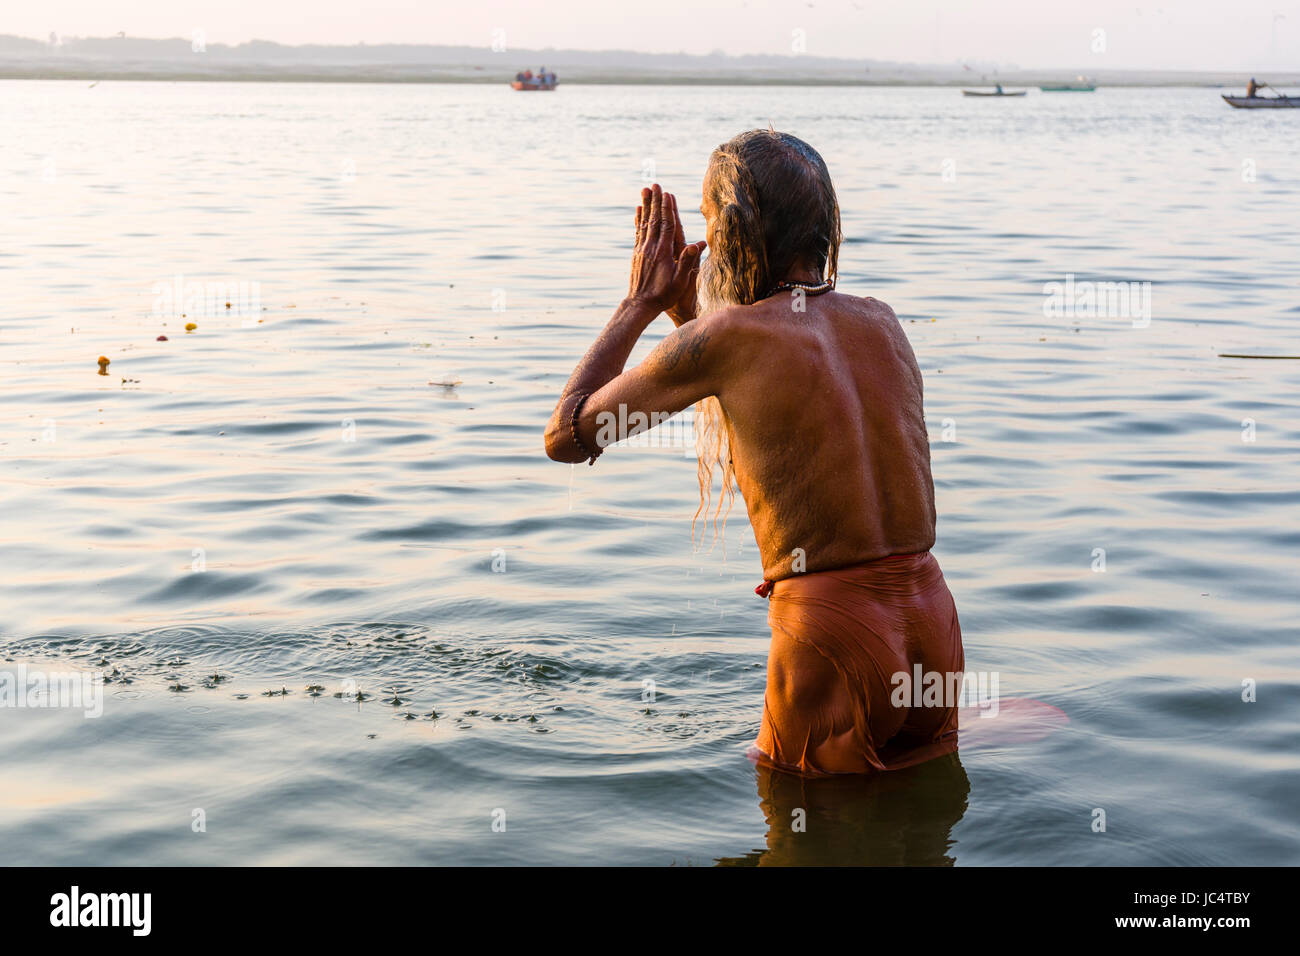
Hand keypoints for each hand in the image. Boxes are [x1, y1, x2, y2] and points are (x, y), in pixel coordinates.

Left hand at [628, 184, 703, 316]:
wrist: (641, 305)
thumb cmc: (664, 296)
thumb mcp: (680, 282)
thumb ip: (688, 263)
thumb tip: (697, 244)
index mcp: (663, 252)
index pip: (667, 225)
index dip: (667, 208)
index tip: (667, 193)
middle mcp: (651, 248)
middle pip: (654, 219)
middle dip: (655, 201)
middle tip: (655, 184)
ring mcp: (642, 250)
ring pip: (645, 223)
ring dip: (646, 205)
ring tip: (645, 190)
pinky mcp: (637, 254)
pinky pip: (638, 232)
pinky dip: (639, 219)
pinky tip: (638, 210)